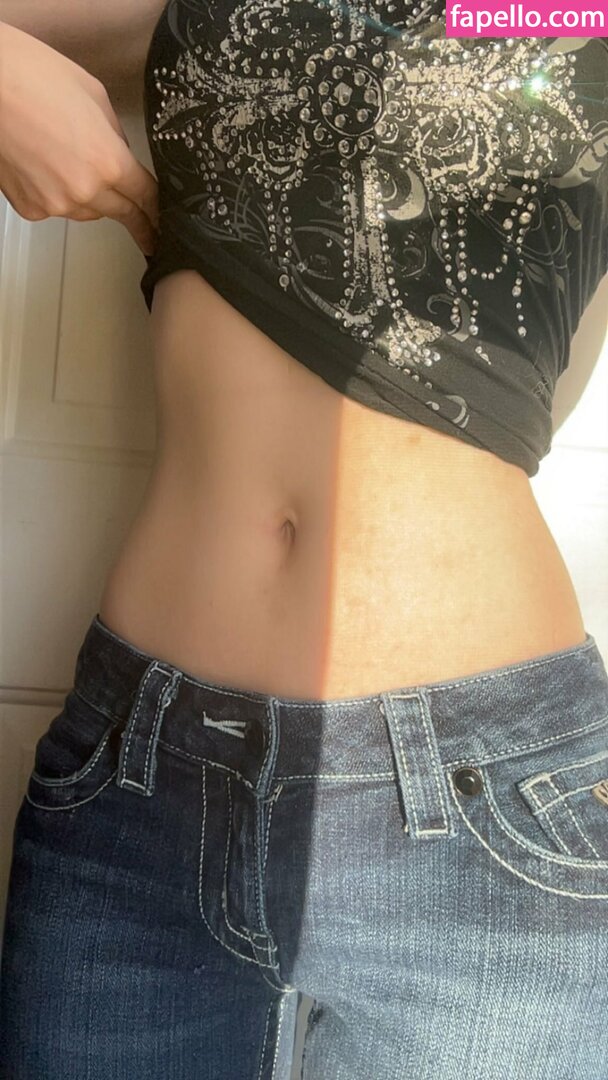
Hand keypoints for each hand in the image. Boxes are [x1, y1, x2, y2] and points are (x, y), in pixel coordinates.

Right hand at [0, 22, 157, 254]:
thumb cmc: (31, 76)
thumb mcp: (94, 96)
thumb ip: (115, 135)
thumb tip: (120, 154)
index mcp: (108, 162)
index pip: (145, 197)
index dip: (157, 211)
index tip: (163, 224)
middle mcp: (85, 191)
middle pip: (120, 212)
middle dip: (134, 216)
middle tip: (147, 231)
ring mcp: (55, 204)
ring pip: (88, 211)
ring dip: (92, 198)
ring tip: (72, 164)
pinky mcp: (30, 208)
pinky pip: (57, 208)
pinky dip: (57, 195)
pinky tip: (44, 166)